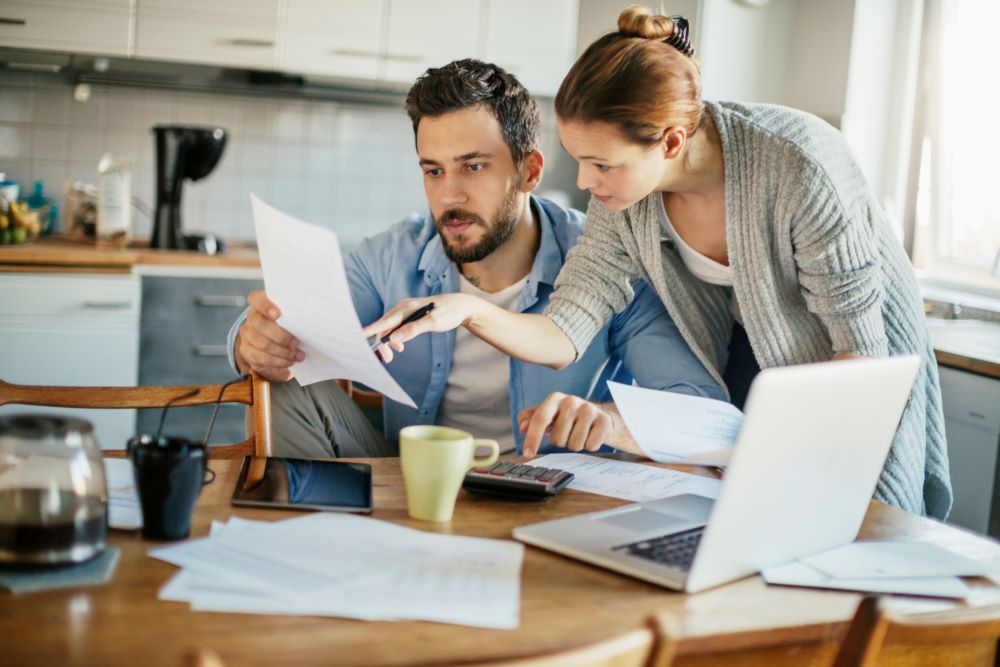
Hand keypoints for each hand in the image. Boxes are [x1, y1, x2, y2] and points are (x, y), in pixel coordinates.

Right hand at [234, 290, 304, 381]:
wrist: (273, 343)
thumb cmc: (288, 326)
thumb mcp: (291, 317)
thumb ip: (295, 314)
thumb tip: (313, 316)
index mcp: (262, 305)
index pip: (256, 299)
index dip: (265, 305)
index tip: (278, 314)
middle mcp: (252, 318)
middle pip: (259, 324)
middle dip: (280, 336)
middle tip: (296, 342)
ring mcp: (247, 334)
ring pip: (262, 343)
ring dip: (283, 351)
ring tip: (298, 355)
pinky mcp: (248, 351)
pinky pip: (262, 358)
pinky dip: (279, 361)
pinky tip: (289, 361)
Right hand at [363, 293, 480, 362]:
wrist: (462, 306)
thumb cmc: (449, 312)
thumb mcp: (434, 322)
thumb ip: (413, 329)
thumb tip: (395, 338)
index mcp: (407, 307)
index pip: (385, 320)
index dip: (371, 330)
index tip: (358, 337)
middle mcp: (404, 307)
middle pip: (385, 325)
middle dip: (383, 342)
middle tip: (387, 359)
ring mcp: (407, 311)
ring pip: (390, 327)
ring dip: (389, 341)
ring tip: (396, 353)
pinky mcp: (411, 316)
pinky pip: (397, 327)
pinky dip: (395, 337)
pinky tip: (400, 346)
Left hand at [517, 393, 614, 458]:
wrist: (598, 415)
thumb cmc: (567, 417)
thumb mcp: (547, 415)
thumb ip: (530, 419)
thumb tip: (522, 427)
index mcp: (555, 398)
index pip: (540, 419)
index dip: (532, 438)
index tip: (528, 453)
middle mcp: (571, 401)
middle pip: (557, 439)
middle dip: (560, 441)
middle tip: (567, 432)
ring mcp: (589, 410)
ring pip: (574, 445)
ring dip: (574, 444)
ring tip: (578, 433)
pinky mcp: (603, 420)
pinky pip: (590, 446)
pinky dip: (589, 446)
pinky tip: (590, 435)